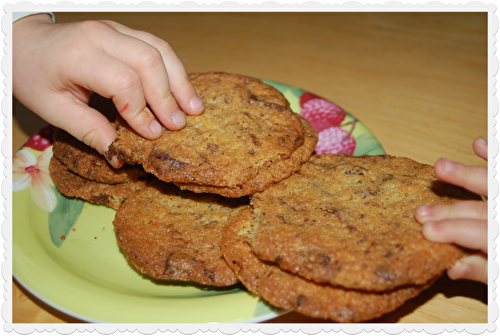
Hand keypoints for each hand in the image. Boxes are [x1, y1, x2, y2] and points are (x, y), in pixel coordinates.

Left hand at [13, 14, 203, 166]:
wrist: (26, 42)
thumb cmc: (34, 74)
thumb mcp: (52, 109)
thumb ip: (88, 130)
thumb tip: (119, 154)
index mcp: (78, 55)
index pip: (123, 81)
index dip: (141, 111)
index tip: (151, 135)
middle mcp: (101, 35)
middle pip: (148, 60)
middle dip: (168, 96)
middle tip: (179, 125)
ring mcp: (116, 29)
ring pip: (160, 49)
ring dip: (180, 80)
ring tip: (194, 108)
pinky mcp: (125, 32)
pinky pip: (158, 46)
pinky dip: (174, 69)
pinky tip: (183, 90)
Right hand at [415, 137, 487, 283]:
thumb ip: (487, 273)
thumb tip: (453, 268)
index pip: (483, 235)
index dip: (454, 233)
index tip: (427, 231)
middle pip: (484, 211)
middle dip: (451, 211)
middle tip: (421, 212)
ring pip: (495, 185)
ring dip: (467, 174)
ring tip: (440, 166)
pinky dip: (493, 157)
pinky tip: (479, 144)